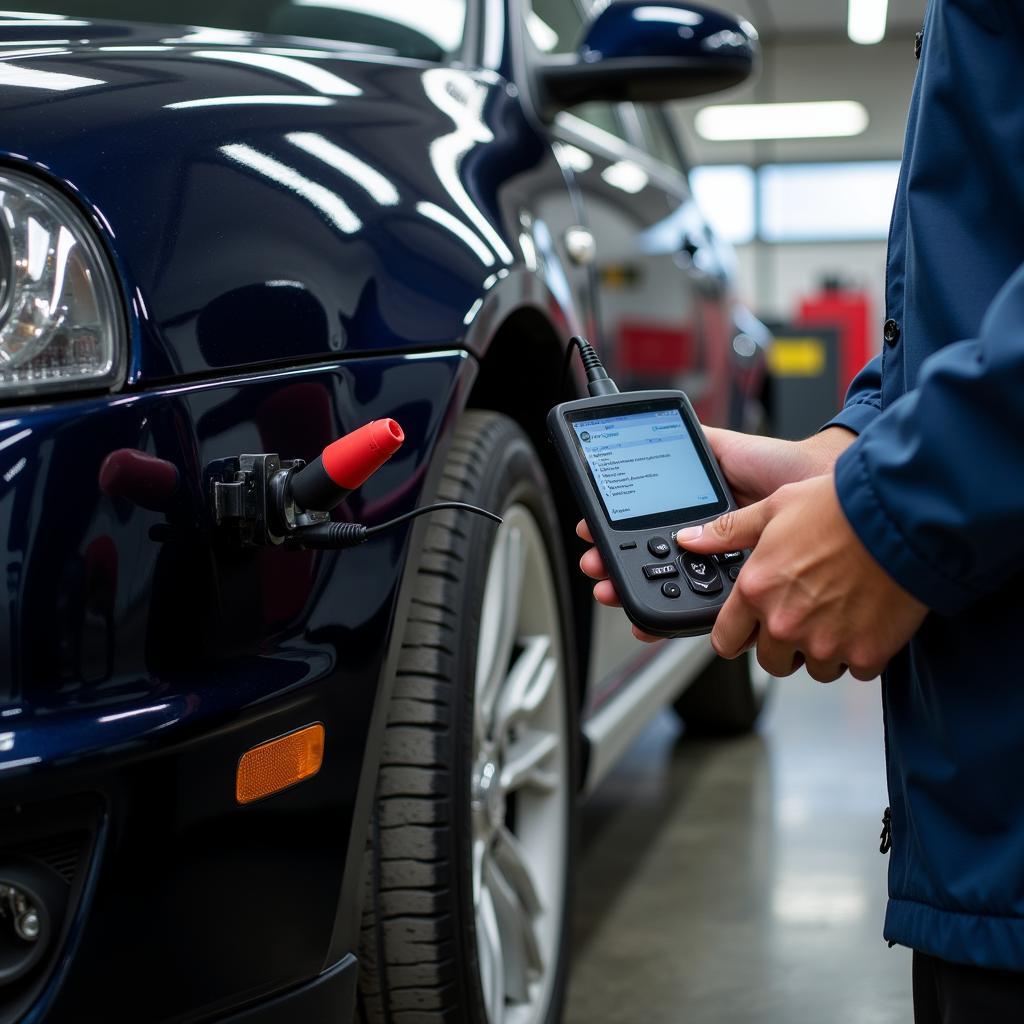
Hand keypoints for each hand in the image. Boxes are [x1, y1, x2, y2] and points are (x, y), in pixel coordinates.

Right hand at [574, 427, 856, 640]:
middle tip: (596, 566)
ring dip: (641, 596)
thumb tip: (656, 429)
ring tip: (616, 592)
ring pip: (677, 591)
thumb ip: (695, 444)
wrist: (833, 490)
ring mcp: (729, 571)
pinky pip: (714, 611)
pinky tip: (659, 618)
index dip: (621, 538)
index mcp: (703, 516)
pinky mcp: (750, 593)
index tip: (594, 536)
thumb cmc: (788, 468)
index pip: (653, 532)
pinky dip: (683, 619)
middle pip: (655, 565)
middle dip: (617, 568)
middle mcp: (713, 547)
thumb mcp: (728, 448)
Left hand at [678, 474, 928, 680]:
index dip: (736, 635)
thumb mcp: (773, 509)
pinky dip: (859, 651)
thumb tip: (689, 540)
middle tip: (804, 612)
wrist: (903, 518)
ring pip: (813, 668)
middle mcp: (785, 624)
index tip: (748, 629)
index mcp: (755, 591)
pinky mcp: (865, 655)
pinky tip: (866, 619)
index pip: (725, 641)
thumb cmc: (839, 508)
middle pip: (771, 660)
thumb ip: (728, 532)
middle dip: (782, 643)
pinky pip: (854, 668)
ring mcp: (825, 644)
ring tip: (839, 612)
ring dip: (821, 649)